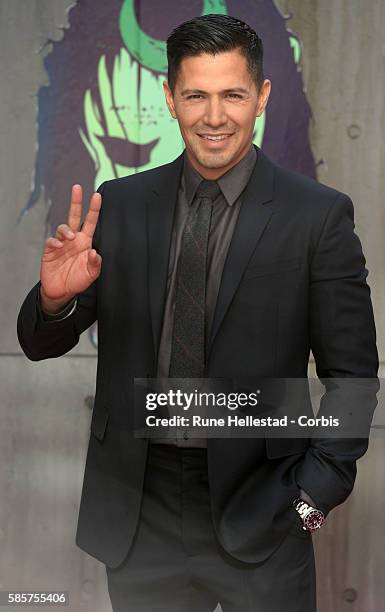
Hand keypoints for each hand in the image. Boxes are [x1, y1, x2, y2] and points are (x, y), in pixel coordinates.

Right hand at [40, 184, 101, 311]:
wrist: (61, 291)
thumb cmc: (78, 280)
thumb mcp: (91, 274)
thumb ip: (95, 264)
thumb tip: (95, 252)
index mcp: (86, 242)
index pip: (91, 223)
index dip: (94, 210)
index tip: (97, 196)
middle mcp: (74, 240)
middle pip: (74, 216)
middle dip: (76, 202)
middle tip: (77, 188)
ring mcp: (61, 243)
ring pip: (63, 228)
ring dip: (66, 230)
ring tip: (70, 237)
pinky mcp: (50, 250)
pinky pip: (51, 241)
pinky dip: (55, 241)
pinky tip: (60, 246)